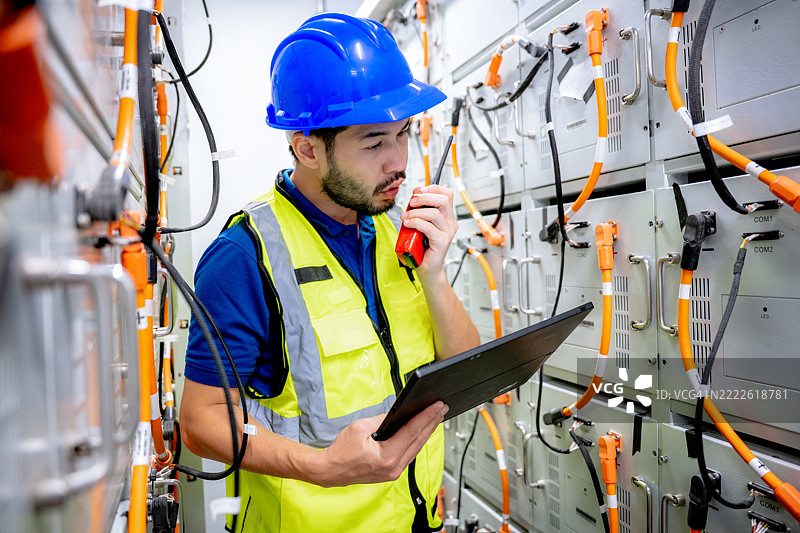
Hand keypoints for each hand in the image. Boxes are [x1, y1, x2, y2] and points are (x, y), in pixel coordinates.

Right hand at [316, 401, 447, 486]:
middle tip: (442, 408)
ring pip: (417, 448)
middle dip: (432, 422)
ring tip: (436, 417)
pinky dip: (417, 441)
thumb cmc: (341, 452)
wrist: (330, 471)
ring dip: (427, 431)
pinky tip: (422, 432)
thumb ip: (381, 420)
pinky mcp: (392, 472)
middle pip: (419, 440)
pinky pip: (410, 454)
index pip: (413, 432)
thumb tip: (397, 414)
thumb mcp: (360, 428)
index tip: (437, 406)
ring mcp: (394, 472)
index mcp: (386, 456)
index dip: (427, 417)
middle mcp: (393, 467)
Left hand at [400, 185, 457, 280]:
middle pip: (444, 199)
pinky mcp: (442, 242)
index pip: (447, 194)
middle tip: (412, 202)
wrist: (426, 267)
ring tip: (406, 217)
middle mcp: (450, 223)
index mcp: (447, 216)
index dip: (432, 188)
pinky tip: (408, 224)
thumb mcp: (419, 223)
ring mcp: (447, 232)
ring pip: (434, 213)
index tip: (418, 192)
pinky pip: (428, 227)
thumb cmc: (422, 247)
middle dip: (425, 197)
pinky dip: (415, 223)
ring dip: (416, 213)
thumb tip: (415, 193)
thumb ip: (419, 209)